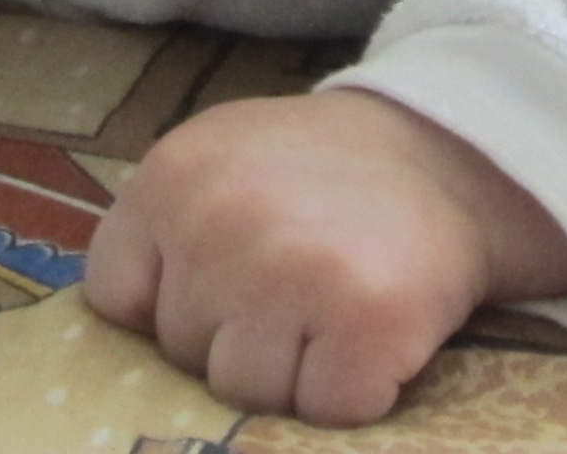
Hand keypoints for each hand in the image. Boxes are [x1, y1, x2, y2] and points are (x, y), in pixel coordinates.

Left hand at [83, 88, 566, 425]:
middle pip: (183, 353)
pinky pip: (325, 412)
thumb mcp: (217, 162)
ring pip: (248, 392)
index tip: (224, 276)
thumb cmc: (319, 175)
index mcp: (171, 177)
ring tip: (331, 303)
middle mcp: (222, 222)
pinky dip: (354, 390)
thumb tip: (128, 341)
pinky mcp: (366, 323)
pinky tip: (370, 331)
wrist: (449, 154)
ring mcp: (294, 273)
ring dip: (293, 369)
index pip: (118, 300)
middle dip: (236, 334)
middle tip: (296, 278)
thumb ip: (161, 232)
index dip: (171, 303)